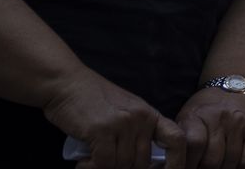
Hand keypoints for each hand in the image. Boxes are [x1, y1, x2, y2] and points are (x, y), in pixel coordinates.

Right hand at [42, 66, 182, 168]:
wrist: (67, 83)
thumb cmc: (93, 101)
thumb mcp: (126, 112)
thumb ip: (137, 133)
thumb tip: (144, 163)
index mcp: (150, 115)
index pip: (177, 139)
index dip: (178, 161)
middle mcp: (141, 118)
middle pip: (142, 162)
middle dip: (123, 168)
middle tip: (104, 162)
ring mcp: (123, 123)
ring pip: (122, 165)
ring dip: (104, 168)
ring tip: (90, 159)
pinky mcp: (102, 130)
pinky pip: (103, 164)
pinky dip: (90, 168)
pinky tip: (83, 162)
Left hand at [176, 84, 244, 168]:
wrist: (232, 88)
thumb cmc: (204, 110)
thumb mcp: (186, 118)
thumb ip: (182, 141)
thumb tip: (177, 165)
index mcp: (198, 115)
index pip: (195, 144)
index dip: (189, 164)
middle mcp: (220, 117)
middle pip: (212, 159)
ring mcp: (240, 122)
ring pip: (231, 161)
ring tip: (215, 167)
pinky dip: (239, 167)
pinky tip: (231, 164)